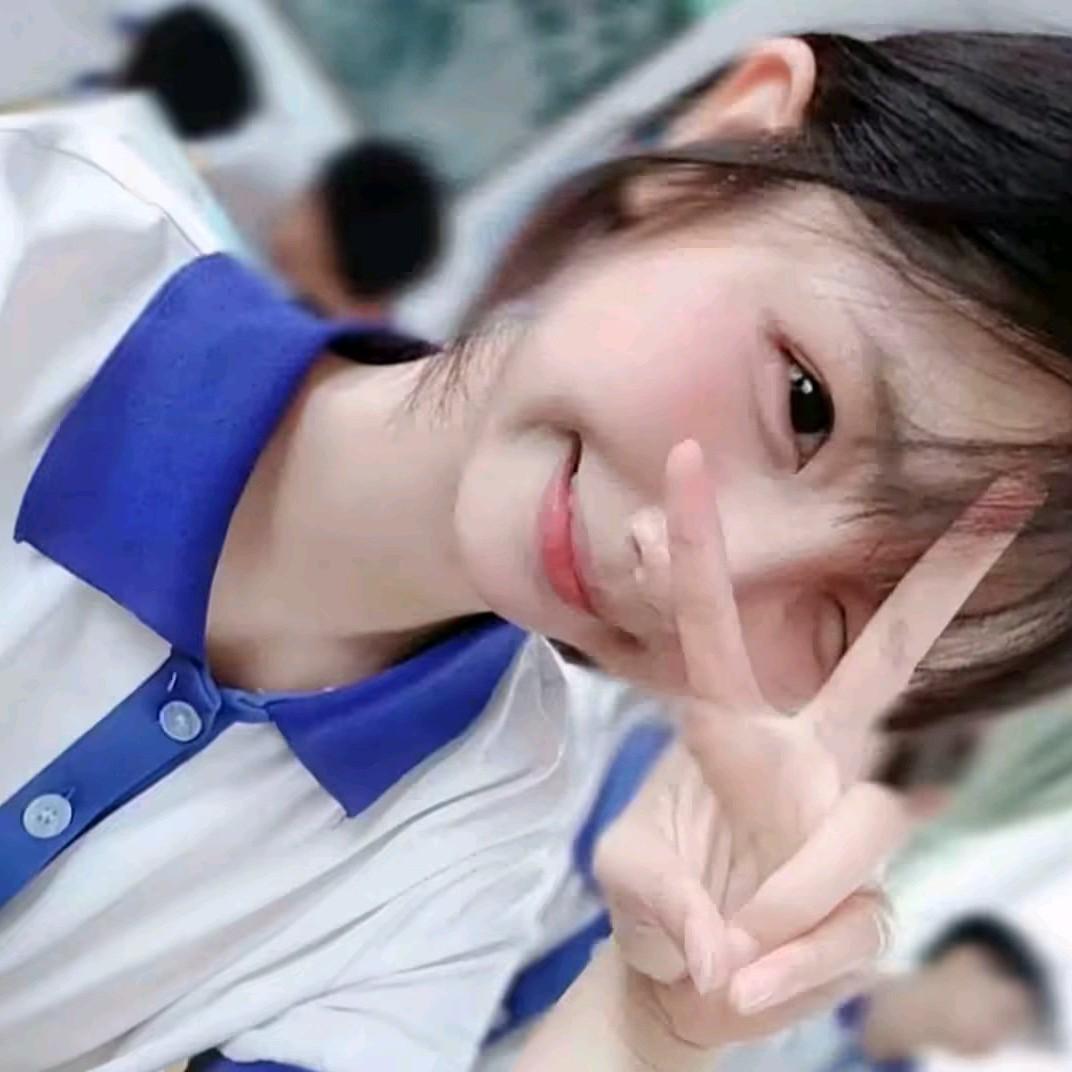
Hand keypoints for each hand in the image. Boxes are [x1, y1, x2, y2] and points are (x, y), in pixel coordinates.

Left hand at [595, 441, 1031, 1050]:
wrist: (684, 985)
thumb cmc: (653, 907)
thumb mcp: (625, 883)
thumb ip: (657, 899)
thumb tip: (720, 943)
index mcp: (730, 730)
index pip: (718, 625)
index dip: (700, 547)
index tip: (682, 459)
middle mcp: (807, 760)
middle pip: (888, 659)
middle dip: (940, 583)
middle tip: (1007, 498)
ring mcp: (846, 824)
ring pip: (863, 831)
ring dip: (786, 902)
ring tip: (720, 960)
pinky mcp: (872, 901)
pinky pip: (851, 927)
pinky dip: (790, 966)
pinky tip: (742, 984)